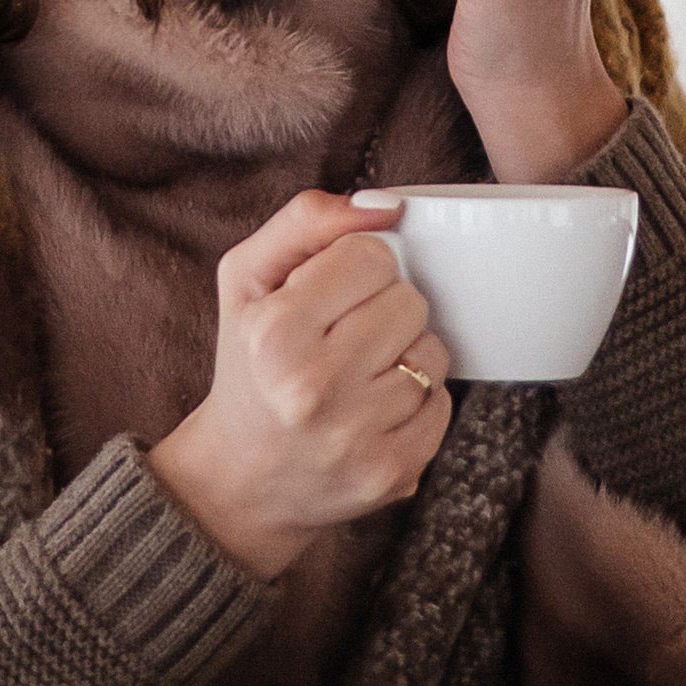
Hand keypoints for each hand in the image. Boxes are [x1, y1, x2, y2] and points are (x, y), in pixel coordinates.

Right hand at [150, 192, 451, 581]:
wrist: (241, 478)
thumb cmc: (249, 365)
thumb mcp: (247, 280)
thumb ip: (306, 222)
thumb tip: (386, 208)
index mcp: (275, 332)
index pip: (372, 256)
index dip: (354, 269)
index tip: (329, 297)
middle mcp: (314, 387)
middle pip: (409, 301)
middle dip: (382, 310)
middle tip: (343, 338)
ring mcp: (357, 436)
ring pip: (433, 352)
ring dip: (404, 356)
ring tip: (359, 375)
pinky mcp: (392, 472)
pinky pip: (444, 403)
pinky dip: (418, 401)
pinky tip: (374, 410)